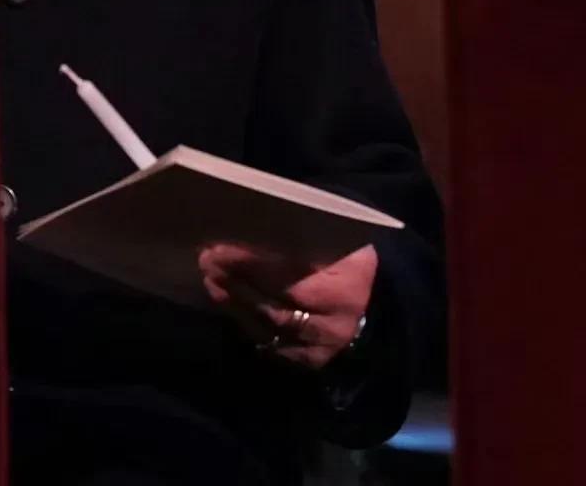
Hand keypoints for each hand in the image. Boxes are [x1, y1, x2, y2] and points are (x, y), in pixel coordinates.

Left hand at [199, 242, 377, 370]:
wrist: (377, 300)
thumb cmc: (352, 258)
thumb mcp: (339, 239)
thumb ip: (304, 237)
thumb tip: (256, 223)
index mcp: (348, 285)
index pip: (292, 280)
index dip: (254, 266)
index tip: (223, 249)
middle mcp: (336, 323)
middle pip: (276, 305)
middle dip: (237, 282)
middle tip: (208, 259)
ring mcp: (322, 348)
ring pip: (269, 326)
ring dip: (234, 301)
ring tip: (211, 276)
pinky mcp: (309, 361)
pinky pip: (270, 342)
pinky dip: (245, 320)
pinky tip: (227, 300)